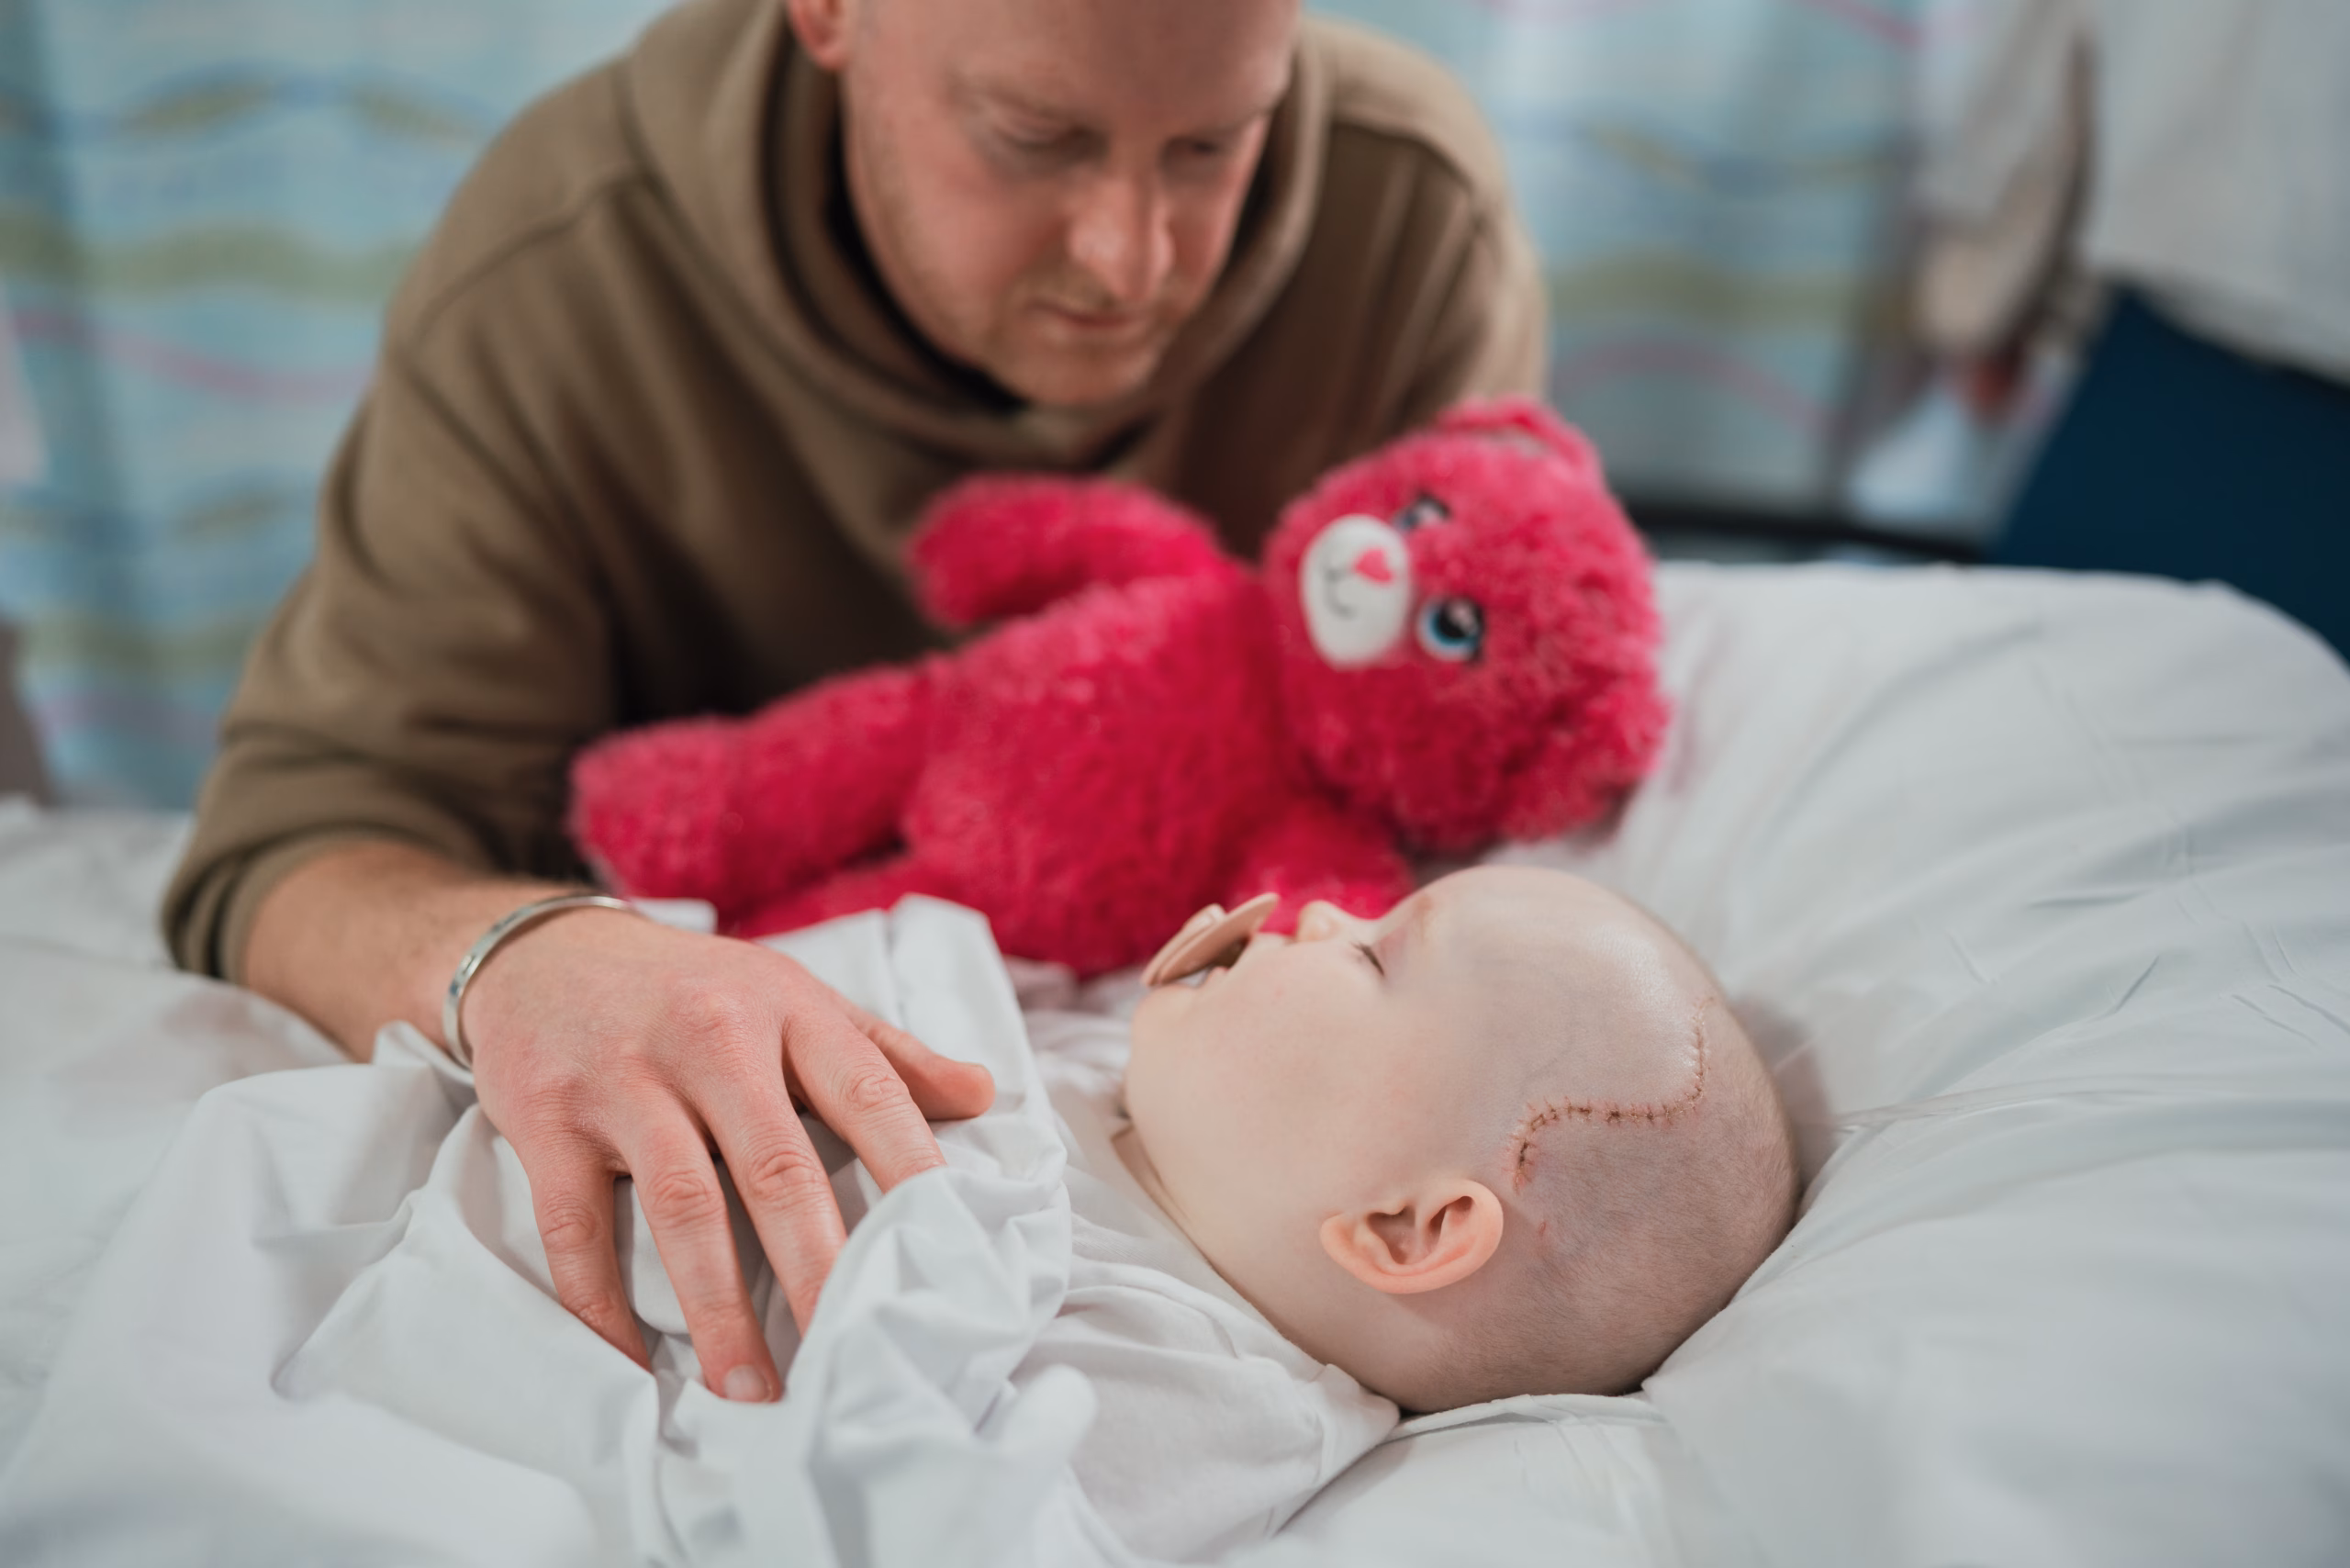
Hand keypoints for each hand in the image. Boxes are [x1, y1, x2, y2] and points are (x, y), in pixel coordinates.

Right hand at [460, 908, 993, 1400]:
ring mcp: (624, 1080)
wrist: (544, 951)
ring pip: (684, 1206)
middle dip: (819, 1267)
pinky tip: (636, 1363)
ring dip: (719, 1307)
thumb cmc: (694, 990)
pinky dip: (602, 1304)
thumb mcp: (794, 999)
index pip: (870, 1093)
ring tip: (752, 1388)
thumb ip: (887, 1054)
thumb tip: (986, 1094)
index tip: (948, 1249)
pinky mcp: (546, 1119)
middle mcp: (711, 1039)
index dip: (913, 1171)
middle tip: (852, 1352)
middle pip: (778, 1166)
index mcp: (789, 1011)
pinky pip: (575, 1228)